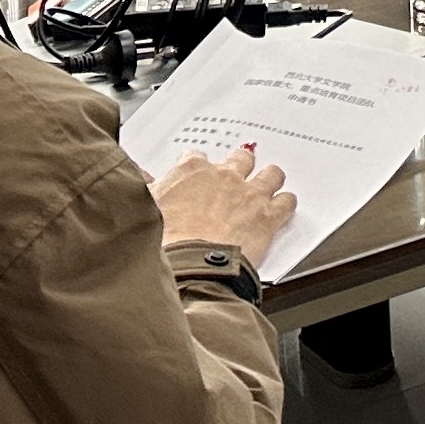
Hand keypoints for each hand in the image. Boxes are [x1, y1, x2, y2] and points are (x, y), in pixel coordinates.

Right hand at [153, 144, 295, 257]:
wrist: (190, 266)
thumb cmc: (165, 241)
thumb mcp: (146, 208)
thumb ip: (146, 187)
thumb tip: (138, 174)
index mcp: (192, 170)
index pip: (196, 157)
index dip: (198, 169)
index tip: (198, 177)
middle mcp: (224, 175)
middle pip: (241, 158)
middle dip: (241, 166)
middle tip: (237, 176)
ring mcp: (249, 194)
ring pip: (271, 174)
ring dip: (269, 180)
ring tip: (267, 186)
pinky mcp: (268, 215)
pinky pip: (287, 201)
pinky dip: (285, 204)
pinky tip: (281, 209)